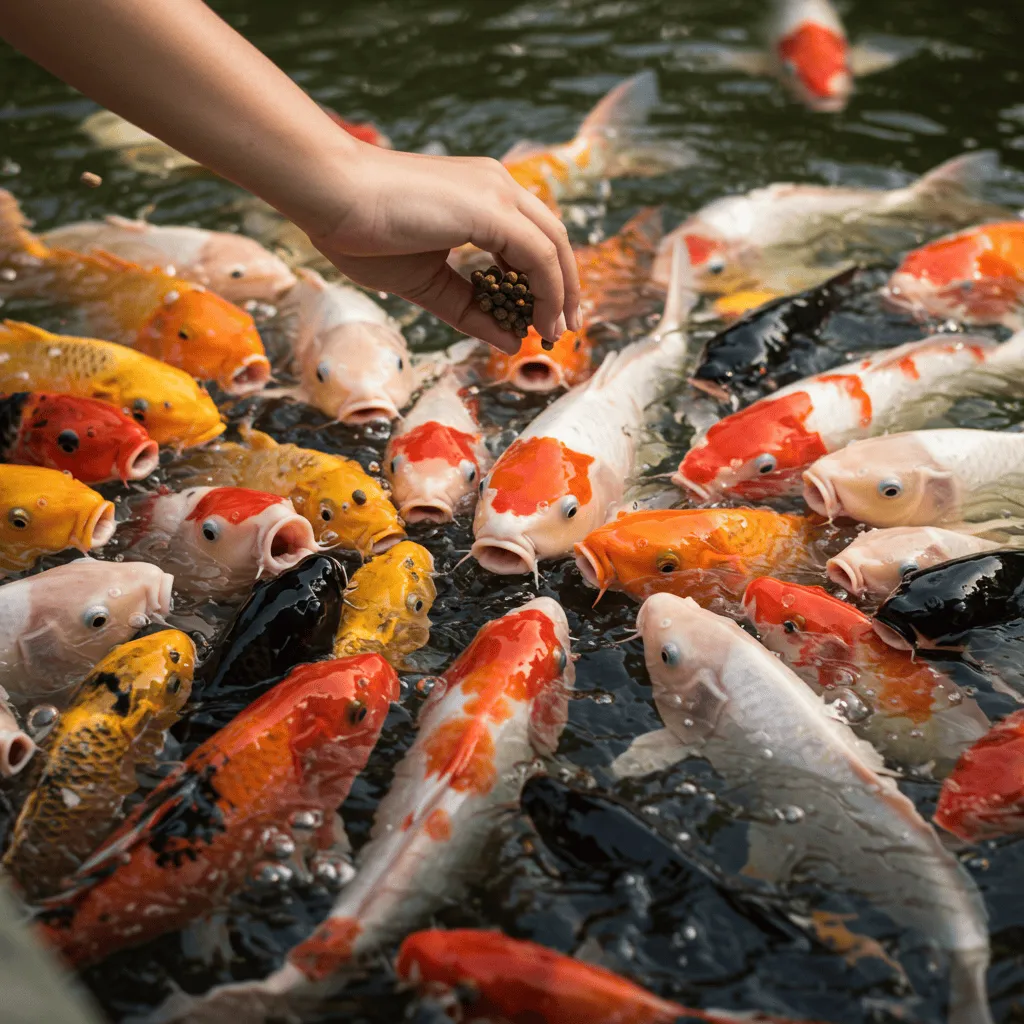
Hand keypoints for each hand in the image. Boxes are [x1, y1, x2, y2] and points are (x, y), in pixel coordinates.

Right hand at [306, 144, 581, 353]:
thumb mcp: (426, 282)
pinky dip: (549, 293)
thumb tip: (509, 341)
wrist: (330, 193)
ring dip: (563, 294)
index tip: (543, 316)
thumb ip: (468, 309)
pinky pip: (539, 256)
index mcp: (480, 195)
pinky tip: (541, 323)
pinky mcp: (492, 208)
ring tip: (557, 331)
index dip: (544, 279)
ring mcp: (497, 192)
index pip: (530, 238)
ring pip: (554, 246)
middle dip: (565, 287)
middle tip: (564, 328)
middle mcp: (496, 186)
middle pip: (553, 239)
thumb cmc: (361, 231)